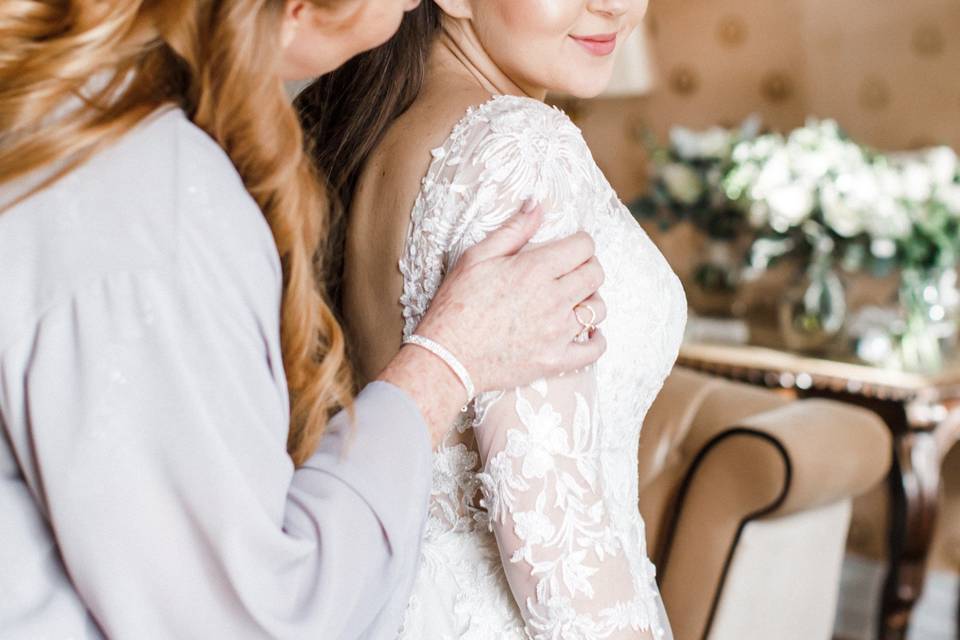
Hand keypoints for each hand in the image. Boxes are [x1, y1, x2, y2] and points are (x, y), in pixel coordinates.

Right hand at [414, 202, 607, 393]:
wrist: (447, 357)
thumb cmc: (456, 305)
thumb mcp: (476, 258)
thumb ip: (512, 230)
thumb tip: (536, 204)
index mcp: (535, 269)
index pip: (583, 246)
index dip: (581, 242)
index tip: (572, 247)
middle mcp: (553, 299)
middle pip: (595, 275)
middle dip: (589, 266)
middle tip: (574, 270)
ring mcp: (557, 332)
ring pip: (598, 309)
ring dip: (591, 300)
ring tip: (575, 299)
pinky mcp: (556, 360)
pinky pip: (595, 349)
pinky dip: (597, 339)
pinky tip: (588, 332)